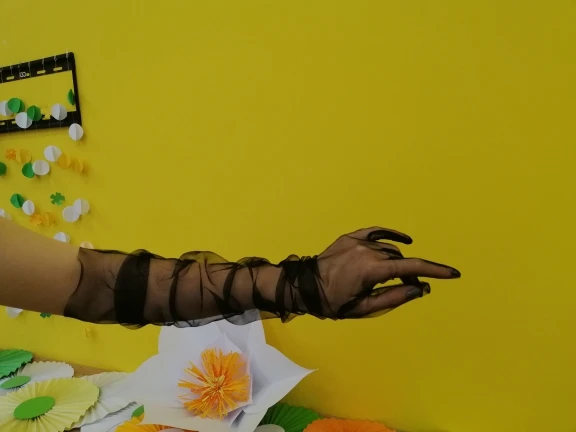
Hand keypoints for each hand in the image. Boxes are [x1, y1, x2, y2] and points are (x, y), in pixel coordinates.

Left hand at [316, 227, 459, 318]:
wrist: (304, 287)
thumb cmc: (333, 302)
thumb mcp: (364, 308)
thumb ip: (395, 297)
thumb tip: (420, 288)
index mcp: (371, 269)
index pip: (411, 267)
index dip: (435, 270)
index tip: (453, 273)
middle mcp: (367, 250)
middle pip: (400, 260)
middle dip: (411, 274)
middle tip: (412, 287)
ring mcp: (358, 241)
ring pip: (389, 250)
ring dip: (398, 262)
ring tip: (395, 276)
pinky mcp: (350, 237)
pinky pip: (376, 232)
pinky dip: (391, 236)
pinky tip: (404, 241)